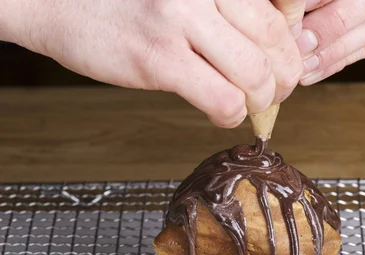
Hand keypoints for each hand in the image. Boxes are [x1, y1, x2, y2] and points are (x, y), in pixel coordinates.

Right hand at [3, 0, 302, 127]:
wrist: (56, 0)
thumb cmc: (125, 0)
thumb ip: (227, 12)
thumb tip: (274, 50)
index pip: (278, 14)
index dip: (291, 49)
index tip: (285, 67)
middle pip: (275, 43)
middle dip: (284, 78)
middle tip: (275, 92)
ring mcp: (180, 20)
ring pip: (255, 75)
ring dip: (261, 101)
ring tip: (247, 104)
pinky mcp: (158, 59)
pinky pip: (222, 99)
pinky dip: (231, 115)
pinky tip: (222, 113)